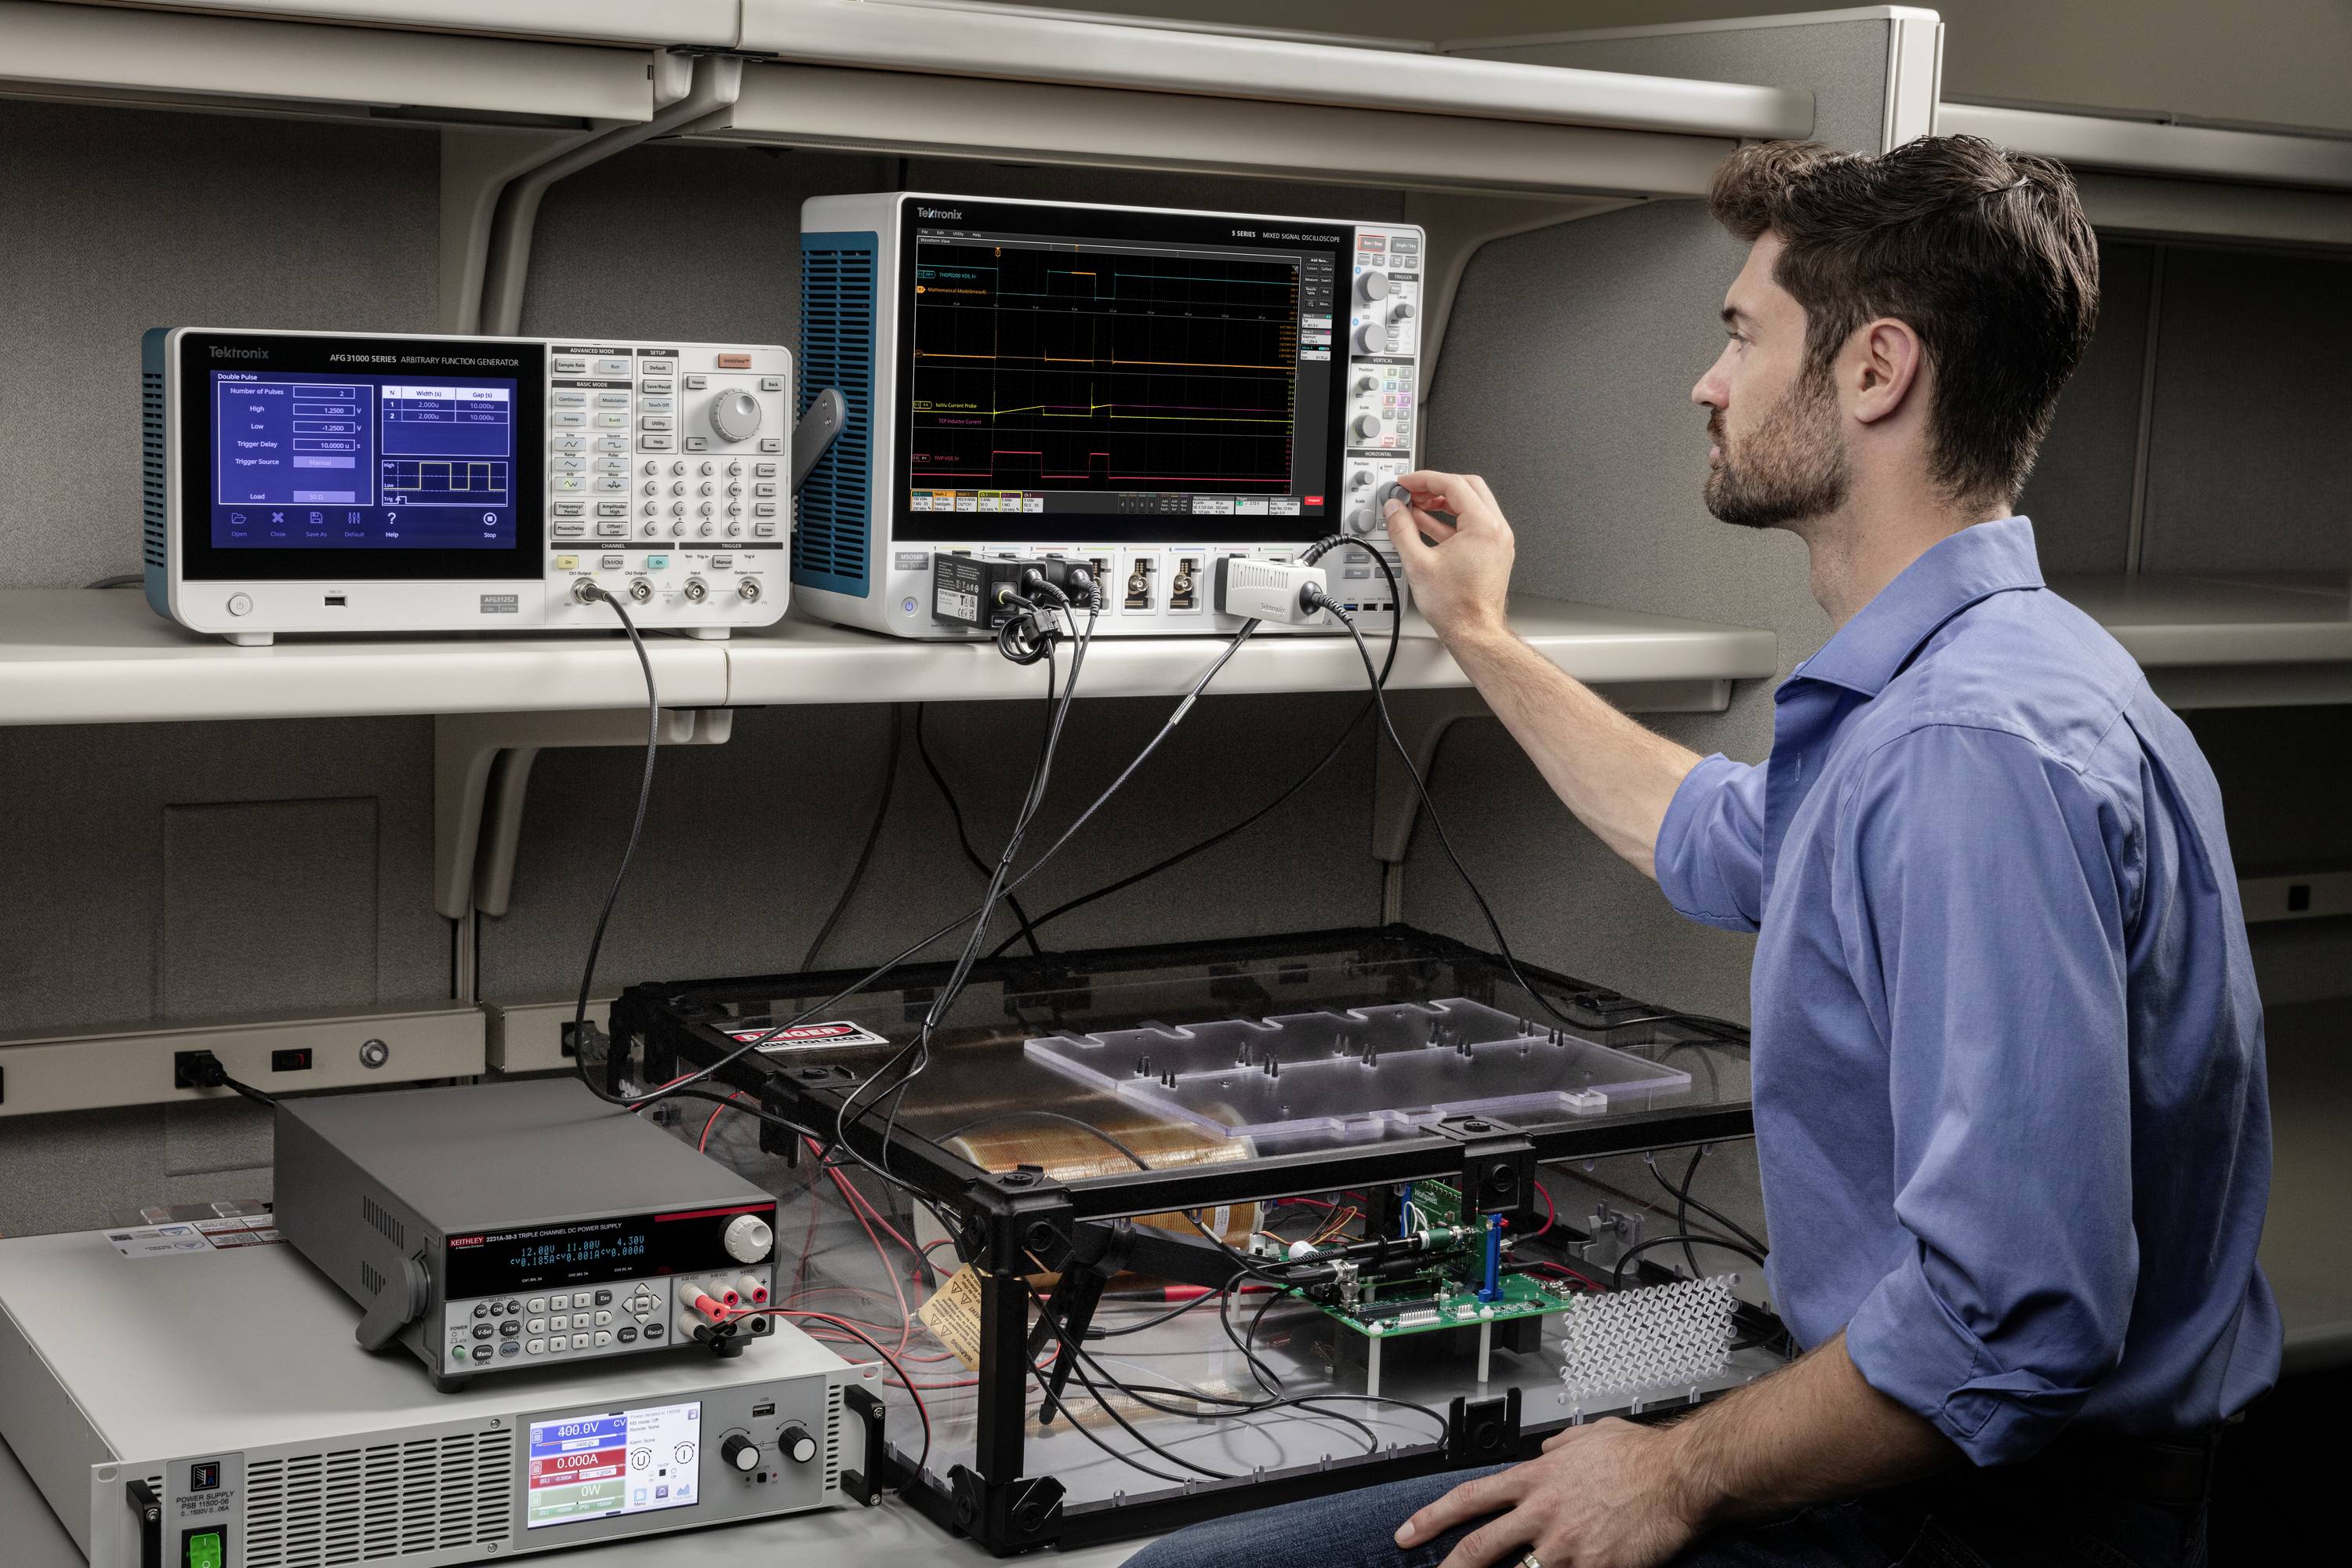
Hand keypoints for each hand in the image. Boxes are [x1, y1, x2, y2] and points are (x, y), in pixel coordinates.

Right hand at [1384, 469, 1515, 643]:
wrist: (1473, 633)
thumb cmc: (1456, 607)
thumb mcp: (1418, 563)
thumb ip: (1402, 529)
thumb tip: (1395, 509)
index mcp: (1484, 526)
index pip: (1454, 484)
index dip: (1425, 479)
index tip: (1407, 483)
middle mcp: (1496, 529)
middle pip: (1467, 488)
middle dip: (1436, 486)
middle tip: (1413, 492)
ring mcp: (1497, 541)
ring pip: (1470, 505)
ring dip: (1442, 503)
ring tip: (1416, 508)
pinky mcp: (1492, 552)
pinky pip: (1472, 525)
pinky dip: (1450, 520)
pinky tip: (1427, 525)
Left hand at [1394, 1419, 1705, 1567]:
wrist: (1678, 1477)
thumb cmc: (1640, 1456)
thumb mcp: (1587, 1435)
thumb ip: (1558, 1446)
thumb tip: (1546, 1449)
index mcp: (1536, 1479)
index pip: (1468, 1498)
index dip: (1431, 1519)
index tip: (1407, 1533)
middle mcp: (1542, 1513)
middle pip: (1480, 1547)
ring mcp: (1564, 1546)